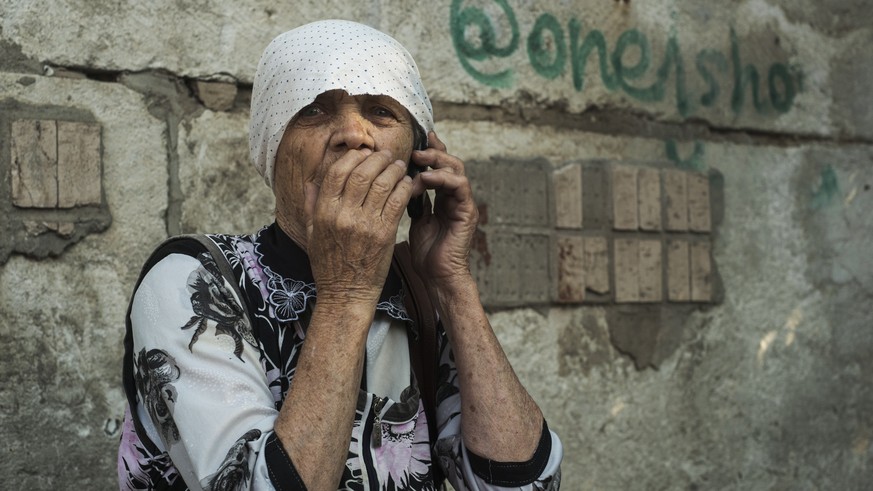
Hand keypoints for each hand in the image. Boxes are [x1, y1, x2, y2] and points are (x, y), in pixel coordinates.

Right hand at [304, 149, 413, 306]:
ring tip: (399, 166)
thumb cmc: (329, 265)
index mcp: (324, 212)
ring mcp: (364, 224)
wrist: (346, 294)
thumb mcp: (312, 234)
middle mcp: (343, 215)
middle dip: (377, 158)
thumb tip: (310, 182)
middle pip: (362, 172)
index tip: (365, 153)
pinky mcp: (384, 234)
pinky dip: (404, 188)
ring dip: (394, 170)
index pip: (338, 171)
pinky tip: (407, 184)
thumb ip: (311, 206)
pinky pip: (397, 201)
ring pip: (382, 183)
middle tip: (387, 155)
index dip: (353, 157)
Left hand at [409, 132, 478, 285]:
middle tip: (415, 149)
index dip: (431, 151)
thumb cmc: (426, 252)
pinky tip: (424, 178)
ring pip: (457, 169)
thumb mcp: (415, 219)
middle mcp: (456, 197)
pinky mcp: (468, 211)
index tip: (419, 139)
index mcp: (443, 197)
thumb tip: (401, 181)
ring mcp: (463, 203)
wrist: (438, 276)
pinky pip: (460, 186)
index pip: (440, 167)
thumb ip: (414, 200)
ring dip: (437, 161)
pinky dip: (442, 178)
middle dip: (433, 152)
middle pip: (450, 163)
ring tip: (418, 159)